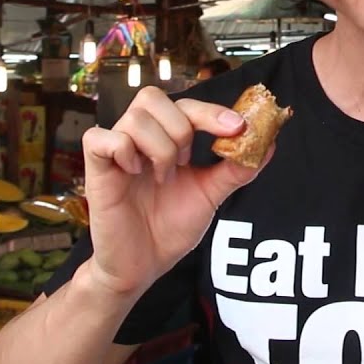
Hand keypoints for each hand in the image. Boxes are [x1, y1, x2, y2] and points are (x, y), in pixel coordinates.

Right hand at [80, 87, 269, 298]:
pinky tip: (135, 173)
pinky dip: (123, 150)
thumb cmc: (169, 228)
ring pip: (135, 117)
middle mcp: (139, 138)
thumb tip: (268, 144)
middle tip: (187, 162)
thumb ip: (236, 169)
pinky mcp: (95, 168)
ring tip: (163, 177)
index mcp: (165, 139)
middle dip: (182, 127)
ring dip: (159, 147)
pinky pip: (101, 138)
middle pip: (153, 97)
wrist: (142, 266)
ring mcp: (116, 151)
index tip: (238, 127)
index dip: (212, 111)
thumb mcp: (210, 195)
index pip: (186, 105)